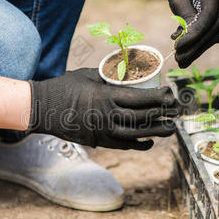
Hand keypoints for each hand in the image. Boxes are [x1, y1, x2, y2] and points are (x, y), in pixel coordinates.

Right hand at [27, 68, 178, 149]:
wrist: (42, 108)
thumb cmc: (65, 87)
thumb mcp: (88, 74)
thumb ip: (109, 75)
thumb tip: (130, 73)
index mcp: (106, 96)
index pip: (139, 98)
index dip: (158, 97)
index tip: (169, 93)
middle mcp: (107, 115)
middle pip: (142, 117)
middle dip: (162, 114)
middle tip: (176, 110)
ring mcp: (103, 131)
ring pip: (136, 134)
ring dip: (157, 132)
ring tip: (171, 128)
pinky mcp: (98, 141)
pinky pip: (124, 145)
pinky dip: (139, 144)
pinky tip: (150, 141)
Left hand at [166, 0, 218, 67]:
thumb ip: (184, 15)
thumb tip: (187, 38)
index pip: (208, 17)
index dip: (194, 35)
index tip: (178, 48)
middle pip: (216, 28)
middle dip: (197, 47)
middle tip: (179, 60)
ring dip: (204, 47)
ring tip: (185, 57)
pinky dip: (213, 41)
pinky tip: (198, 47)